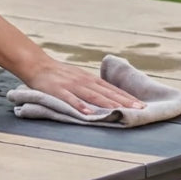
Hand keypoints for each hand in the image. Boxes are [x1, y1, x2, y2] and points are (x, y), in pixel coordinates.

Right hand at [22, 59, 143, 112]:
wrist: (38, 65)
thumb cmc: (61, 75)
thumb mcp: (81, 78)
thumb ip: (94, 87)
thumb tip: (111, 98)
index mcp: (91, 79)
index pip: (113, 89)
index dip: (127, 97)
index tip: (142, 105)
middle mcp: (85, 81)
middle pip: (107, 92)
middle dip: (124, 101)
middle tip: (139, 109)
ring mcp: (72, 86)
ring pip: (93, 95)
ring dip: (108, 104)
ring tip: (120, 111)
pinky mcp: (59, 91)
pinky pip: (70, 99)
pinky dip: (80, 106)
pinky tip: (88, 114)